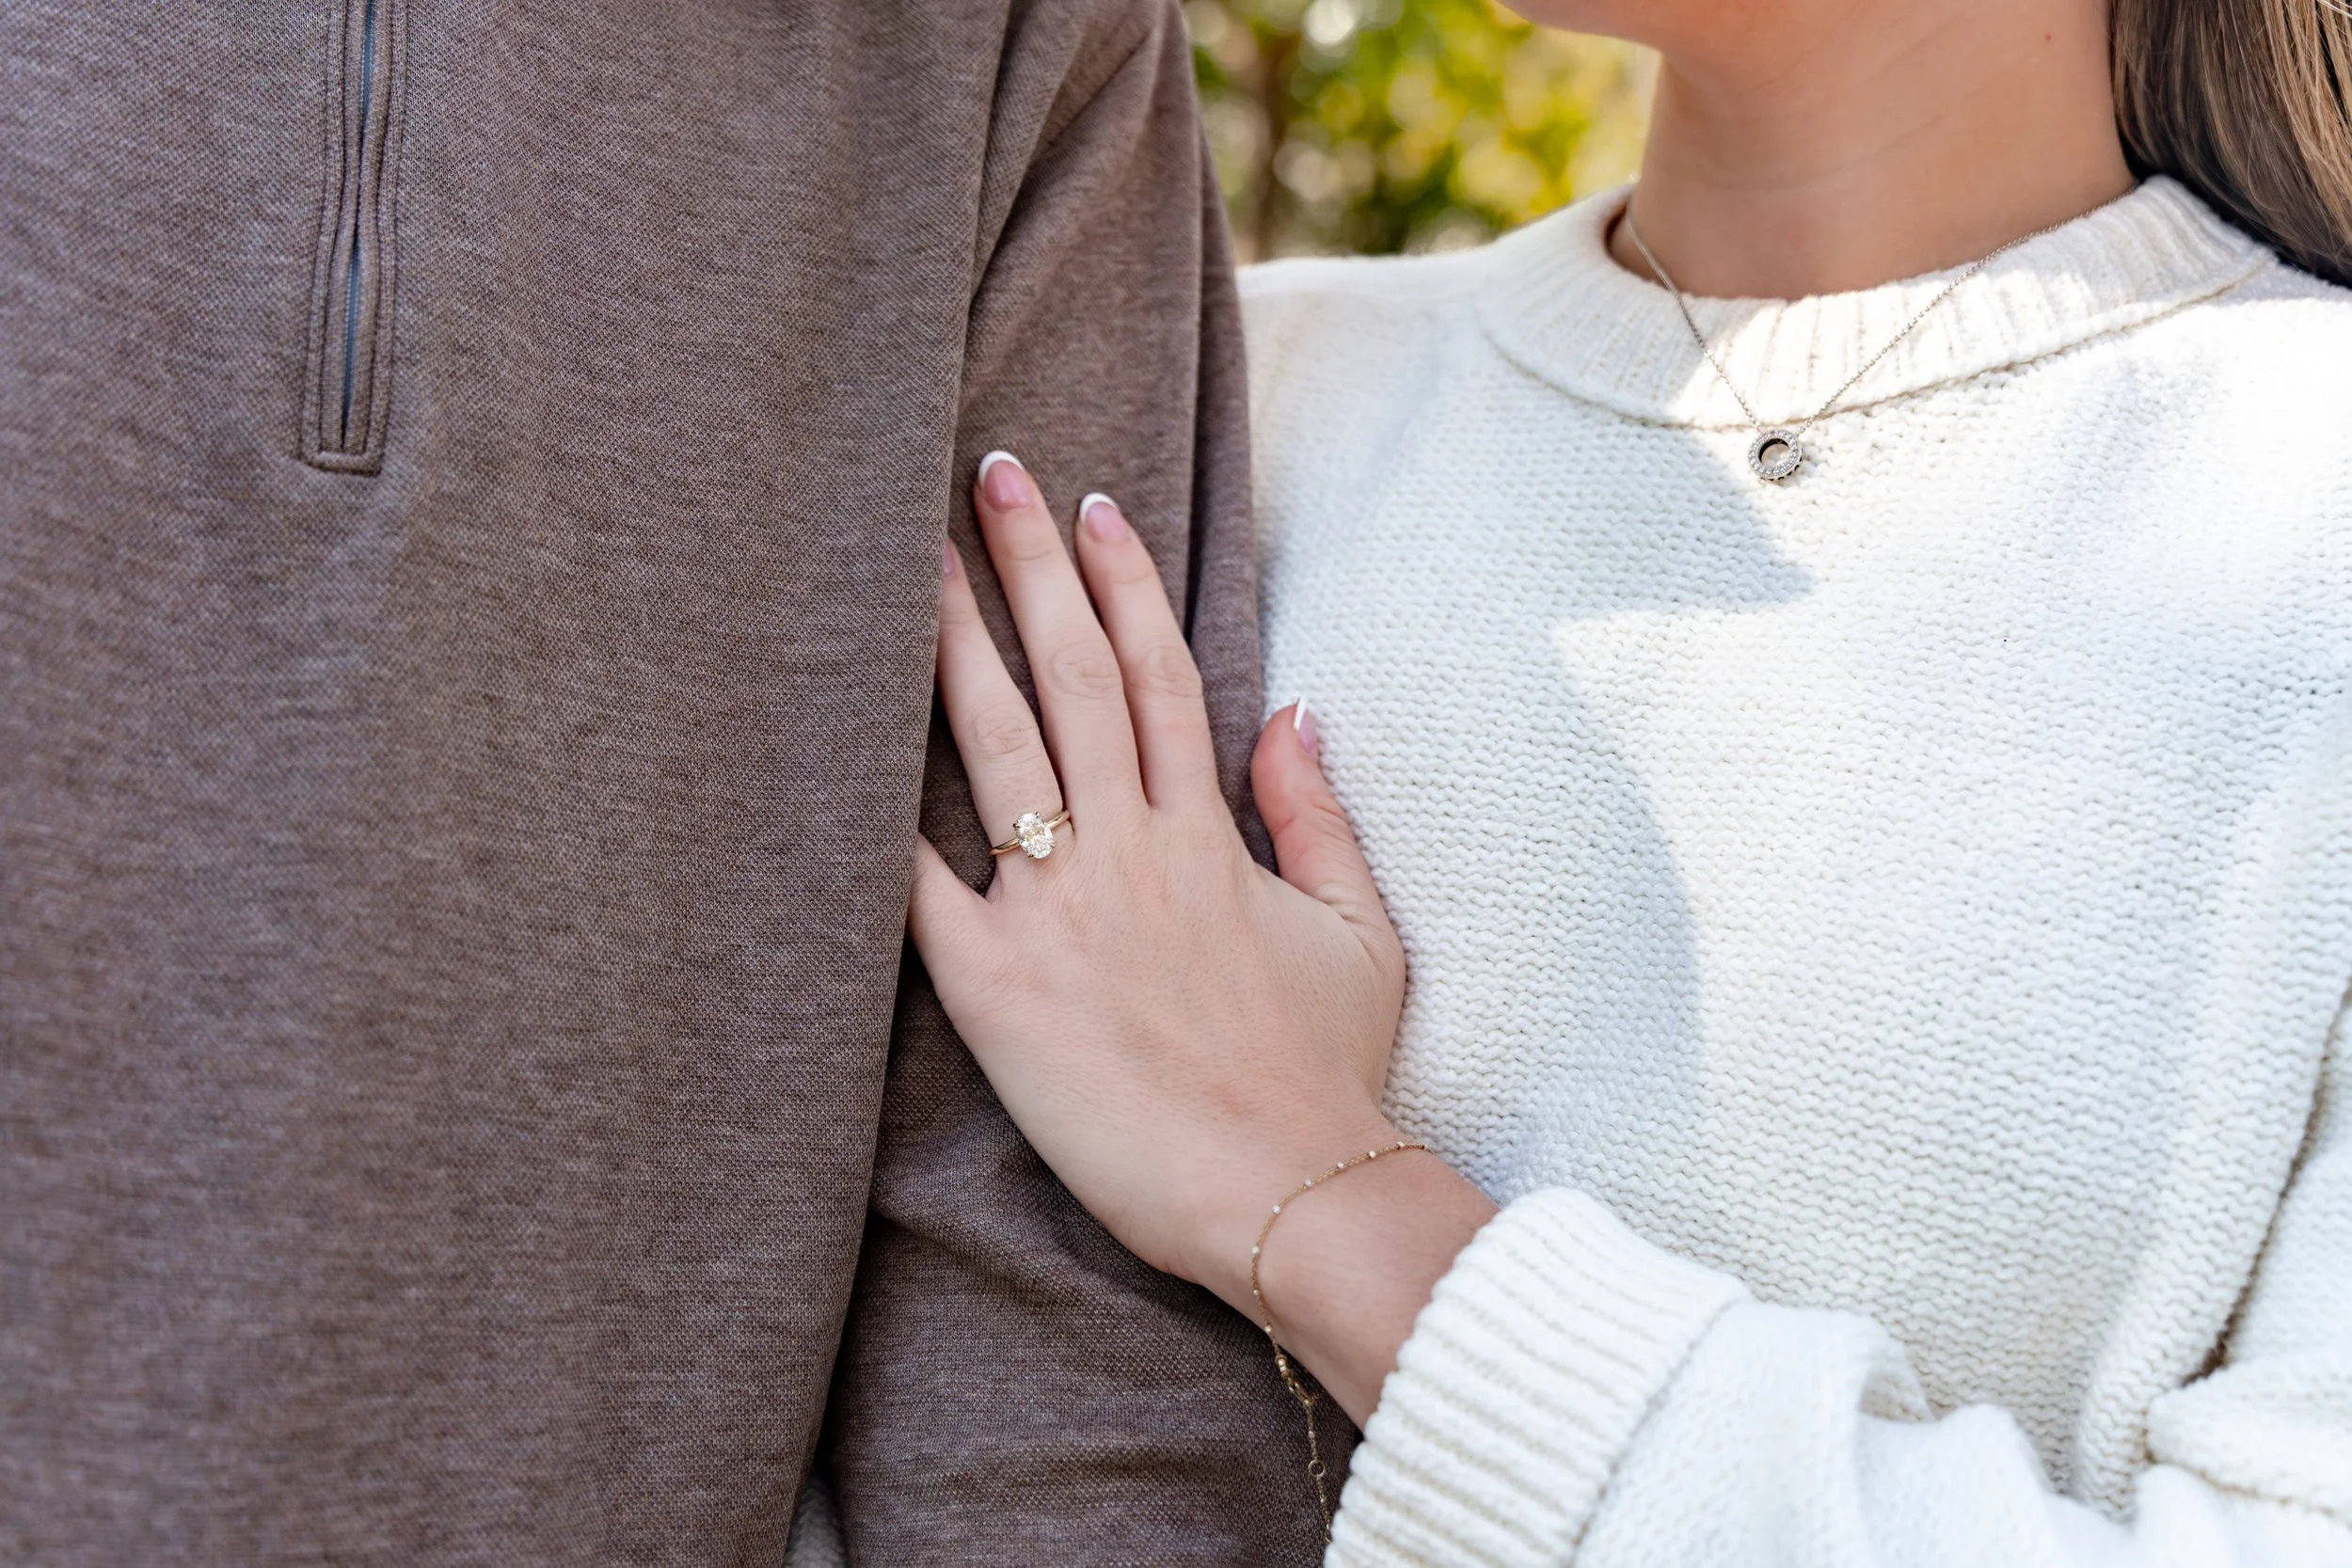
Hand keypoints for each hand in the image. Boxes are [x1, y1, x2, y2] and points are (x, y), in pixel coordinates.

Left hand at [909, 452, 1412, 1316]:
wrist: (1290, 1192)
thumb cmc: (1325, 1073)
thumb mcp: (1358, 931)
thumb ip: (1314, 814)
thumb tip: (1294, 711)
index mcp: (1208, 833)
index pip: (1159, 674)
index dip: (1123, 583)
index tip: (1092, 509)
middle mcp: (1131, 847)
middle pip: (1072, 675)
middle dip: (1029, 565)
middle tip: (988, 475)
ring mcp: (1061, 909)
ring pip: (999, 742)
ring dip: (953, 640)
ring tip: (906, 558)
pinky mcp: (998, 985)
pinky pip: (921, 882)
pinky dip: (876, 814)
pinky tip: (833, 735)